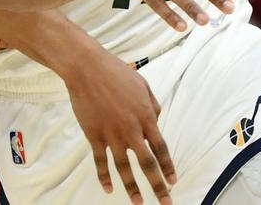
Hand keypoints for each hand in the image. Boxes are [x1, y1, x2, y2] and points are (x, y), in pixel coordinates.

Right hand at [64, 48, 175, 204]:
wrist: (88, 69)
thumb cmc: (116, 73)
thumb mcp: (143, 85)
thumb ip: (153, 105)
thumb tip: (156, 120)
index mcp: (146, 116)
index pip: (161, 148)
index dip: (168, 167)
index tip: (173, 182)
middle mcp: (131, 130)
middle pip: (147, 164)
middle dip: (158, 186)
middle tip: (166, 202)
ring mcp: (112, 134)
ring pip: (124, 168)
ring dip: (132, 188)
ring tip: (138, 203)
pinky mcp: (94, 136)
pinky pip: (101, 162)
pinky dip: (104, 176)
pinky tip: (109, 189)